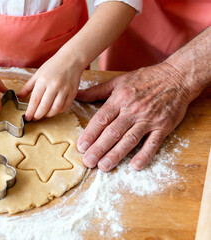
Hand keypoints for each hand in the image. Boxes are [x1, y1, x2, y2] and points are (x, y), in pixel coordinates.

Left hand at [17, 53, 82, 120]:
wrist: (71, 59)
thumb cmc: (53, 66)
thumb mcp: (38, 74)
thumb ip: (28, 87)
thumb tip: (18, 97)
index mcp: (43, 81)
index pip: (35, 100)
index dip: (30, 111)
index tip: (27, 117)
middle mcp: (54, 86)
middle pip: (44, 107)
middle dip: (38, 115)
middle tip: (34, 118)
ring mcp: (65, 90)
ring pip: (55, 109)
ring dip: (48, 115)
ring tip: (43, 114)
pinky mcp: (73, 92)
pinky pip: (65, 107)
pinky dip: (58, 111)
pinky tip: (53, 110)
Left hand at [76, 63, 191, 170]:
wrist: (177, 76)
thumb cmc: (145, 79)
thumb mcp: (118, 81)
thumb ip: (96, 91)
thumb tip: (77, 95)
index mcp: (120, 99)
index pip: (101, 119)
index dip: (90, 134)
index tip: (81, 147)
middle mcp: (133, 110)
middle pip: (113, 132)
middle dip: (98, 148)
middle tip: (88, 161)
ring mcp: (149, 119)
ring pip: (130, 139)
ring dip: (116, 154)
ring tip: (104, 166)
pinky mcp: (163, 126)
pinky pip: (153, 143)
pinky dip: (144, 155)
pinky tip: (135, 166)